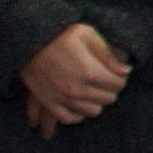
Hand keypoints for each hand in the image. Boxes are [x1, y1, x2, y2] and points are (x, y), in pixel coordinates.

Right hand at [18, 21, 130, 138]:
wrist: (27, 42)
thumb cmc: (59, 35)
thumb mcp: (86, 34)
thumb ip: (108, 53)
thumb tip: (126, 71)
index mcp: (88, 70)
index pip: (117, 84)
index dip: (119, 78)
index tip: (115, 73)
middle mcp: (76, 88)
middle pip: (107, 99)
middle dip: (110, 90)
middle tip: (105, 81)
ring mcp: (62, 98)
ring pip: (92, 111)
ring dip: (96, 102)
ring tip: (93, 91)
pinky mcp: (49, 102)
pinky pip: (69, 118)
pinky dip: (77, 115)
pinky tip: (80, 106)